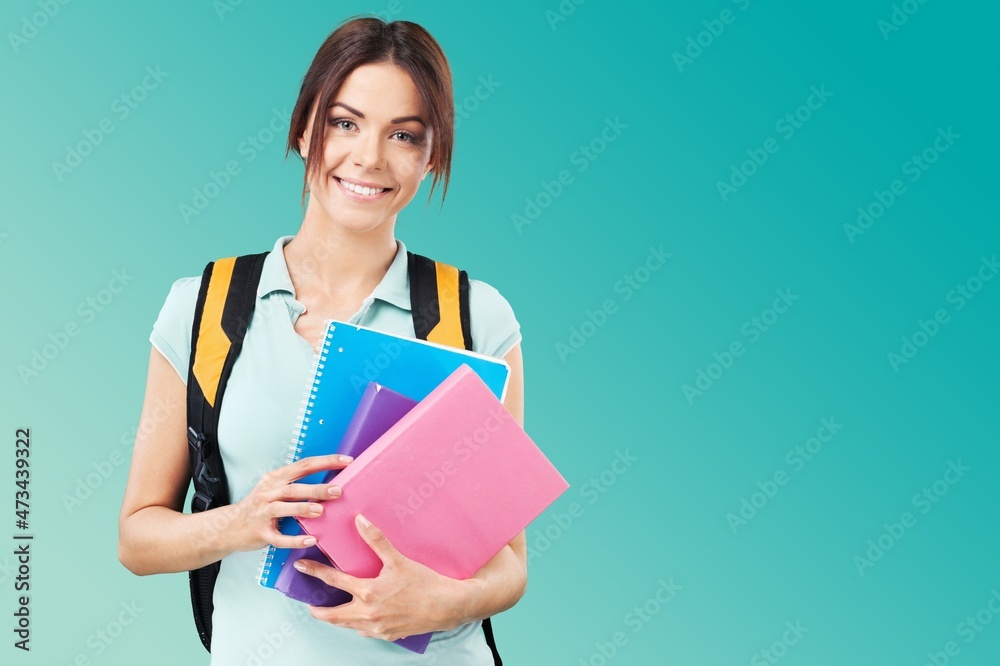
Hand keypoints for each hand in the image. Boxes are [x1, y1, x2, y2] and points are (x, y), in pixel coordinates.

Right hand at [224, 454, 353, 551]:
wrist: (229, 527)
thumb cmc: (259, 506)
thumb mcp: (274, 488)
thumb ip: (298, 483)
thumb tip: (331, 480)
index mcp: (275, 479)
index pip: (304, 465)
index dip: (326, 461)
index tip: (347, 461)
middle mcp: (267, 493)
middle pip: (294, 488)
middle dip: (317, 488)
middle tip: (338, 491)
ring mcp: (262, 513)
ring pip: (283, 508)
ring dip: (302, 508)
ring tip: (321, 511)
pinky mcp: (260, 533)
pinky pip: (279, 538)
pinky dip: (295, 540)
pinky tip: (310, 539)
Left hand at [293, 513, 477, 640]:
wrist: (447, 606)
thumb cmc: (424, 582)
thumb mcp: (398, 559)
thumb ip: (377, 540)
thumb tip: (360, 521)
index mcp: (368, 593)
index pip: (333, 581)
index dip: (315, 572)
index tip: (301, 567)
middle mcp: (368, 614)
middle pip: (333, 615)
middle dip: (318, 611)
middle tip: (310, 606)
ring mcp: (377, 627)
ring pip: (348, 625)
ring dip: (338, 619)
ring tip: (332, 612)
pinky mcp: (388, 635)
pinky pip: (366, 632)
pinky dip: (358, 625)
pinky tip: (361, 619)